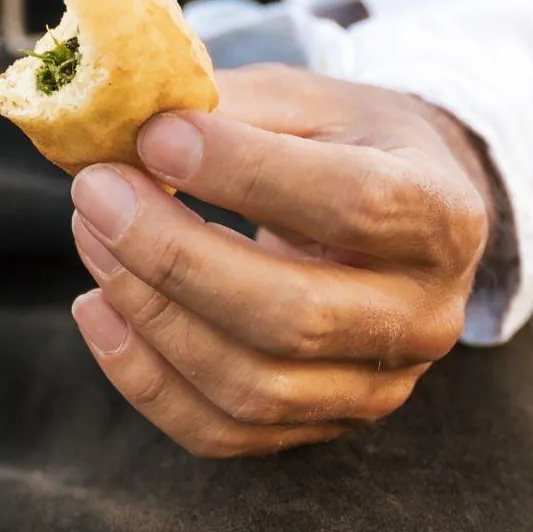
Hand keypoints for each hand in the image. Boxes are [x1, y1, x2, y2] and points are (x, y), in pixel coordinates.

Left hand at [68, 64, 496, 457]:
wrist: (394, 212)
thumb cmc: (342, 143)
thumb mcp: (307, 99)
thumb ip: (229, 106)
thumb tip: (123, 123)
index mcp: (442, 213)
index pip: (355, 203)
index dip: (245, 173)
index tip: (154, 138)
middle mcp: (427, 315)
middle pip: (295, 315)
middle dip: (174, 255)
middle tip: (96, 191)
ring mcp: (378, 386)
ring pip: (252, 386)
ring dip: (148, 313)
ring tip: (90, 235)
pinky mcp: (322, 426)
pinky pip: (221, 432)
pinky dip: (143, 377)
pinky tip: (96, 307)